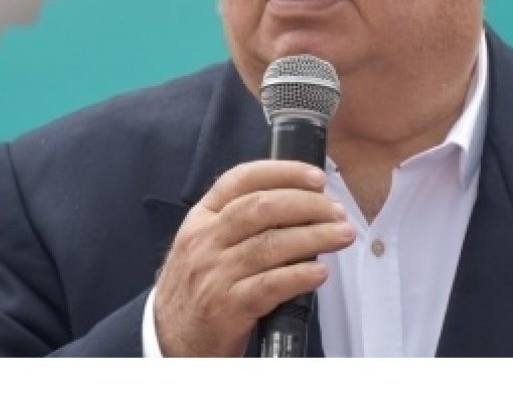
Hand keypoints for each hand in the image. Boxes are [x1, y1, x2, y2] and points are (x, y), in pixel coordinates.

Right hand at [153, 160, 354, 355]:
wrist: (169, 340)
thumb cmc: (198, 288)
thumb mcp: (205, 244)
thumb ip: (239, 222)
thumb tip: (299, 204)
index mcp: (201, 218)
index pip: (241, 179)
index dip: (284, 172)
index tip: (317, 178)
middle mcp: (204, 241)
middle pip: (262, 207)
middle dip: (308, 205)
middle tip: (337, 212)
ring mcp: (214, 274)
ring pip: (272, 244)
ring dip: (315, 237)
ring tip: (342, 235)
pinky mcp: (227, 308)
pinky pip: (271, 284)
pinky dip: (300, 275)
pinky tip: (320, 272)